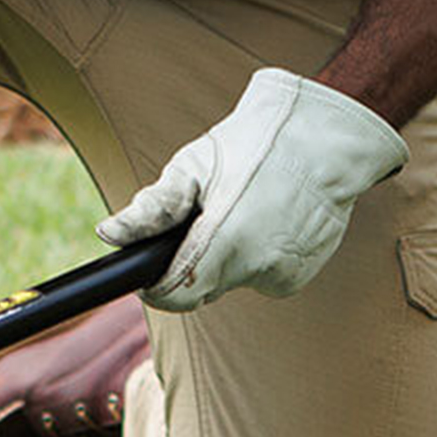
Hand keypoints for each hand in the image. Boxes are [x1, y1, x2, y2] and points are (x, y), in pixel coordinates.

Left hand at [96, 68, 407, 311]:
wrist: (327, 140)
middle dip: (194, 262)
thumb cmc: (254, 145)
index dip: (157, 286)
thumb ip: (152, 209)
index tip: (154, 270)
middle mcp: (256, 266)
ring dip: (229, 258)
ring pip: (232, 281)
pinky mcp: (298, 278)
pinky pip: (261, 276)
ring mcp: (282, 275)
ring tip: (246, 211)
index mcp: (224, 240)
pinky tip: (271, 222)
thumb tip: (109, 234)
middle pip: (203, 289)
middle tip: (208, 218)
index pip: (175, 296)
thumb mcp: (195, 167)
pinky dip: (258, 257)